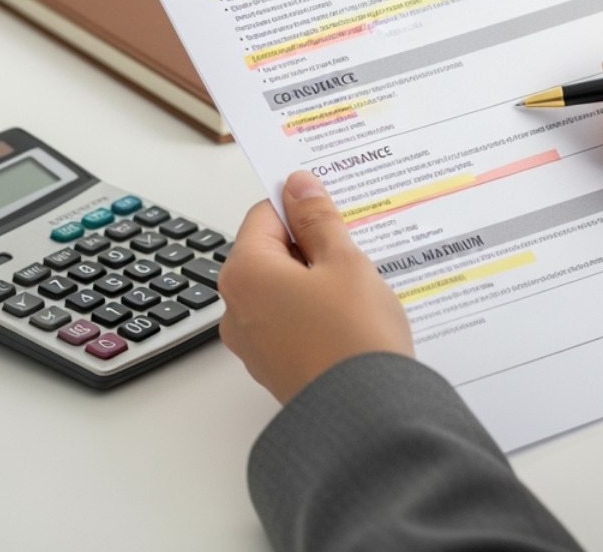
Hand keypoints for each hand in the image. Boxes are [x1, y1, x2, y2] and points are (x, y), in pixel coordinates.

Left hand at [218, 171, 412, 402]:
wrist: (366, 415)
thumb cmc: (353, 337)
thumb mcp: (344, 261)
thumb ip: (318, 219)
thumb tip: (298, 186)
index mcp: (245, 273)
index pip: (265, 215)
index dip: (302, 207)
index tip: (333, 209)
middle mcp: (237, 308)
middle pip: (272, 253)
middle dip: (312, 246)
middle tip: (355, 250)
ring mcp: (254, 342)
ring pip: (284, 290)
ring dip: (318, 281)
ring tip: (359, 289)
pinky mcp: (275, 366)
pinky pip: (292, 323)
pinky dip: (318, 313)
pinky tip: (352, 319)